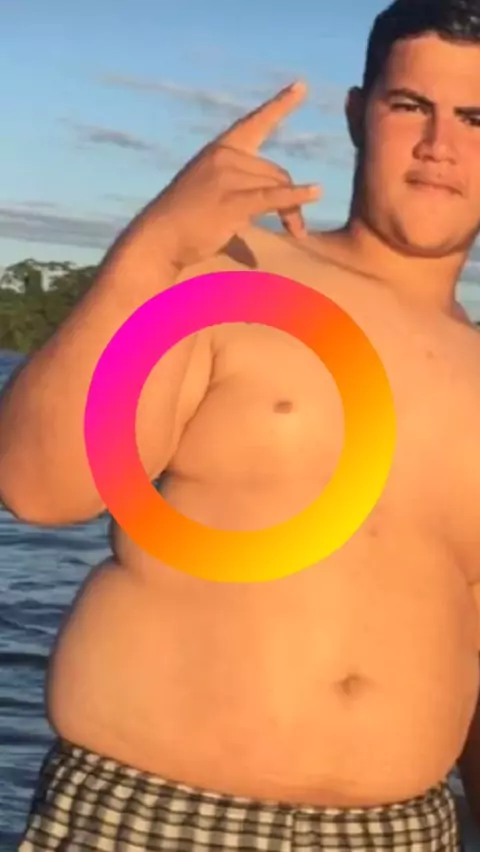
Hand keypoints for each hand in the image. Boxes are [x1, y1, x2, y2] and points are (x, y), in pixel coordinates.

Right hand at [153, 80, 320, 268]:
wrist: (158, 239)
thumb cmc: (182, 225)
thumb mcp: (209, 197)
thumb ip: (236, 200)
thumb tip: (257, 239)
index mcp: (219, 150)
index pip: (254, 122)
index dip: (280, 105)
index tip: (301, 85)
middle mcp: (225, 157)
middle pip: (276, 170)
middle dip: (291, 197)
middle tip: (297, 228)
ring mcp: (228, 177)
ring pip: (277, 186)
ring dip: (292, 212)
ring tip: (299, 232)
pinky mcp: (233, 201)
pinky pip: (273, 197)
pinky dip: (297, 197)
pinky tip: (315, 194)